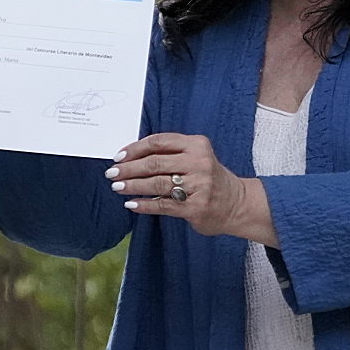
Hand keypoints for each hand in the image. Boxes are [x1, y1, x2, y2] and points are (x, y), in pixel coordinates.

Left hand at [109, 133, 273, 243]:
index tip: (119, 156)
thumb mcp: (197, 156)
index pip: (159, 142)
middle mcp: (199, 162)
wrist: (237, 204)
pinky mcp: (195, 207)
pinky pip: (163, 204)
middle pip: (155, 162)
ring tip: (117, 187)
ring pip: (157, 183)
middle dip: (129, 168)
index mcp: (197, 145)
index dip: (135, 149)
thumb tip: (132, 157)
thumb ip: (171, 153)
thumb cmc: (209, 178)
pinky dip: (144, 204)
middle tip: (112, 173)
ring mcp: (198, 185)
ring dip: (133, 185)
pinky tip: (131, 204)